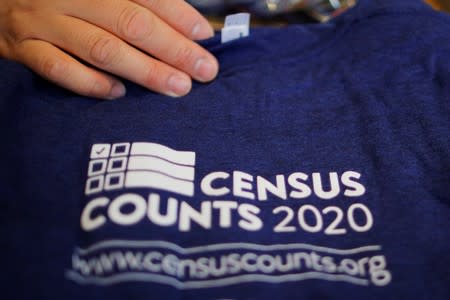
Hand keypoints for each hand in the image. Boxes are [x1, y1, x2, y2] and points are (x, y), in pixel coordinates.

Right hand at [0, 0, 218, 98]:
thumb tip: (187, 30)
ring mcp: (44, 22)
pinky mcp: (24, 49)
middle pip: (130, 23)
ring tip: (177, 87)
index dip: (179, 16)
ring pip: (101, 48)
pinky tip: (118, 93)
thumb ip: (135, 4)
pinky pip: (58, 69)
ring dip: (144, 70)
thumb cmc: (64, 1)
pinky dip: (90, 83)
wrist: (1, 3)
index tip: (205, 37)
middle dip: (173, 48)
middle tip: (203, 70)